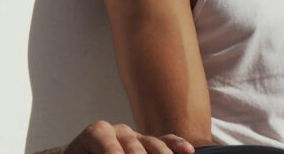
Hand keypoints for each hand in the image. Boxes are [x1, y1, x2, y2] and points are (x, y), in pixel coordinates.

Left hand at [62, 121, 194, 153]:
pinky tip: (187, 151)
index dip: (111, 152)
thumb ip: (96, 153)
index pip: (103, 137)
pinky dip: (176, 146)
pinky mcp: (149, 147)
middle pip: (131, 145)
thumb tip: (114, 152)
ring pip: (152, 144)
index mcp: (96, 133)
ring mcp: (136, 138)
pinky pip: (166, 143)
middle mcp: (118, 131)